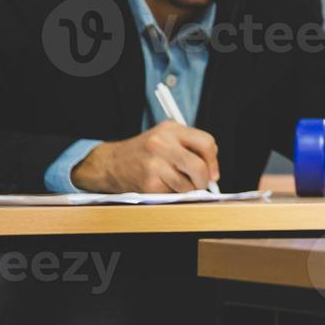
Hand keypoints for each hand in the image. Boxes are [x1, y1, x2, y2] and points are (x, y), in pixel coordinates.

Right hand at [70, 121, 219, 192]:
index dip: (214, 160)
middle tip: (203, 184)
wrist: (110, 163)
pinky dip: (173, 194)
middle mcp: (162, 145)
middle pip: (198, 167)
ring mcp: (154, 166)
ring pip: (187, 185)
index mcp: (170, 130)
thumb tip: (212, 169)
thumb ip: (190, 145)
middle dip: (205, 180)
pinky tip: (163, 186)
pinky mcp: (148, 184)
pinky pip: (172, 195)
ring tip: (179, 183)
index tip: (213, 172)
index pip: (206, 143)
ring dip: (188, 190)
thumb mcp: (166, 136)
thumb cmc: (144, 150)